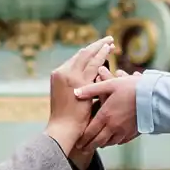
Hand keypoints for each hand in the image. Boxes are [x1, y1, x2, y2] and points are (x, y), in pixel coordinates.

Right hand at [46, 35, 114, 166]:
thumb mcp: (70, 96)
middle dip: (96, 46)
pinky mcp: (78, 81)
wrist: (62, 129)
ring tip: (111, 42)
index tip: (100, 48)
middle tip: (109, 40)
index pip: (76, 59)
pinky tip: (109, 50)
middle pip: (81, 54)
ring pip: (87, 55)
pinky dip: (101, 55)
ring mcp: (69, 75)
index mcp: (58, 75)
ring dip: (100, 48)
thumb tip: (94, 79)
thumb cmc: (68, 118)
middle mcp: (62, 72)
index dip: (89, 52)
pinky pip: (92, 64)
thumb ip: (79, 86)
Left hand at [71, 70, 139, 157]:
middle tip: (83, 149)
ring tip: (97, 146)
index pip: (90, 131)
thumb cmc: (131, 88)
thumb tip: (76, 93)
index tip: (78, 143)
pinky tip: (114, 141)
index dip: (83, 139)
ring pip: (110, 142)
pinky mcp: (134, 131)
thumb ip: (92, 89)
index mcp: (105, 115)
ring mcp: (124, 130)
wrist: (153, 96)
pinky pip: (122, 140)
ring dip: (102, 145)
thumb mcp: (110, 85)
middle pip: (99, 140)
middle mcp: (114, 126)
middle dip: (90, 146)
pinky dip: (116, 142)